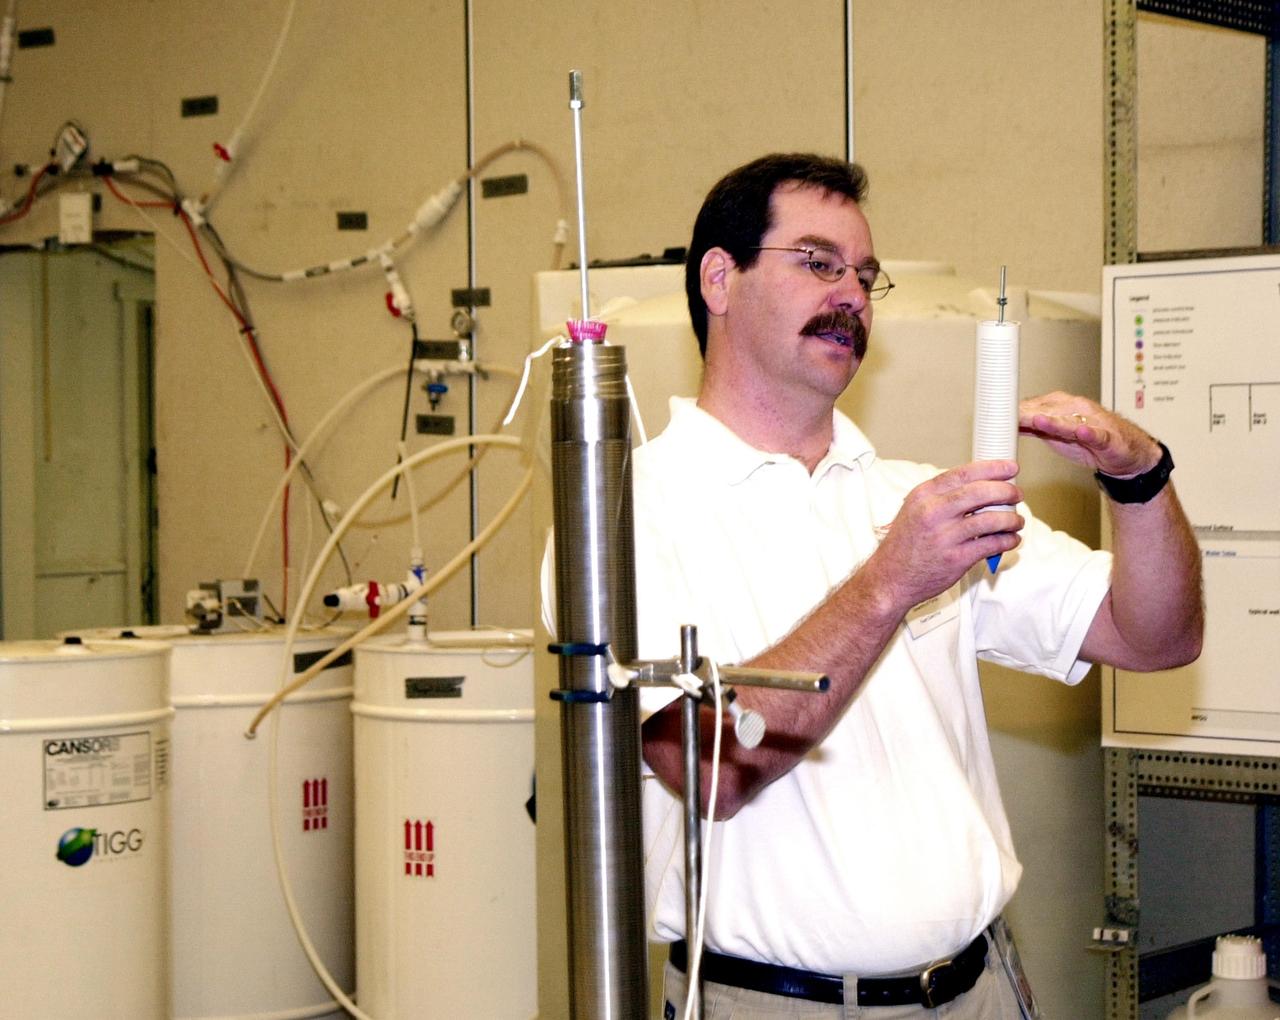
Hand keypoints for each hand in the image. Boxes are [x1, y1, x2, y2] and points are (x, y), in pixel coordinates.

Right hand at [866, 460, 1023, 613]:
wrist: (890, 578)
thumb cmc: (905, 544)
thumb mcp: (915, 510)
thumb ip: (943, 497)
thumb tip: (981, 487)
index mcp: (924, 496)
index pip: (964, 473)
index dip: (992, 468)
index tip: (1010, 468)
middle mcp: (933, 512)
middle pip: (981, 493)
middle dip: (1006, 492)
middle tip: (1017, 495)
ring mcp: (945, 536)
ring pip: (991, 520)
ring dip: (1011, 519)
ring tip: (1016, 521)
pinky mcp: (956, 559)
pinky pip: (991, 545)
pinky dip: (1007, 540)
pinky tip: (1010, 539)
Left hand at [1019, 391, 1160, 477]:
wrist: (1124, 453)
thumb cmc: (1089, 441)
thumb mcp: (1056, 435)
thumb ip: (1033, 428)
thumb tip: (1007, 424)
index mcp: (1061, 407)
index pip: (1033, 407)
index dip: (1014, 411)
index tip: (994, 412)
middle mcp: (1075, 410)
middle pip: (1047, 411)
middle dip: (1027, 414)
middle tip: (1006, 416)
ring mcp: (1092, 422)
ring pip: (1069, 421)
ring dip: (1054, 420)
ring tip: (1037, 420)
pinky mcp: (1107, 438)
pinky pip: (1097, 434)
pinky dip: (1089, 432)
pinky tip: (1082, 431)